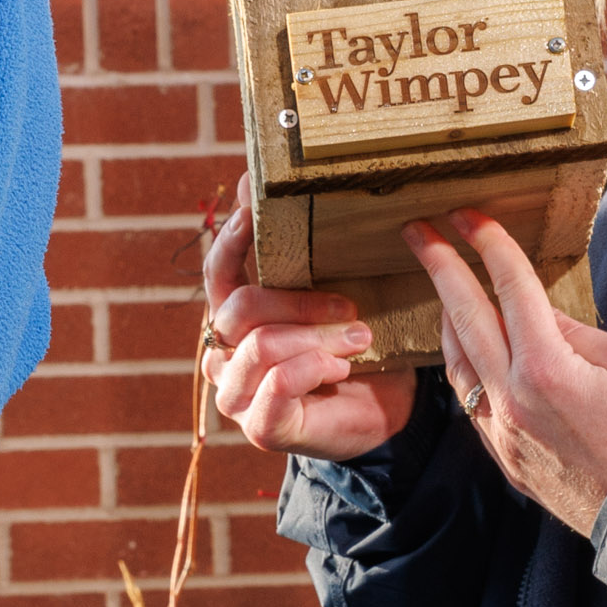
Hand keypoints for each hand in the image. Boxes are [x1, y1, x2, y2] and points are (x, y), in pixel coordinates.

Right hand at [202, 190, 421, 463]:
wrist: (388, 410)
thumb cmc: (354, 346)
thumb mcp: (331, 289)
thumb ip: (295, 250)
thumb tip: (253, 179)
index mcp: (236, 319)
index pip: (218, 273)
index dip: (231, 240)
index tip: (252, 211)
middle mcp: (225, 355)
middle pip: (241, 307)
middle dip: (299, 302)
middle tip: (348, 307)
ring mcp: (237, 393)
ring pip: (260, 345)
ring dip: (315, 337)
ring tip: (358, 339)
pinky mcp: (259, 426)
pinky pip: (277, 382)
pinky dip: (313, 368)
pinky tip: (339, 369)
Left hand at [411, 214, 606, 538]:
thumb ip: (576, 331)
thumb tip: (537, 310)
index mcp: (547, 369)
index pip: (509, 290)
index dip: (488, 245)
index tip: (469, 217)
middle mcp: (513, 401)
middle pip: (464, 319)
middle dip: (439, 268)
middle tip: (419, 233)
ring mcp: (503, 434)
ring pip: (457, 364)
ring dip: (446, 318)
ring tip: (444, 286)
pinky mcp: (505, 459)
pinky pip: (469, 403)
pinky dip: (463, 367)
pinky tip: (468, 349)